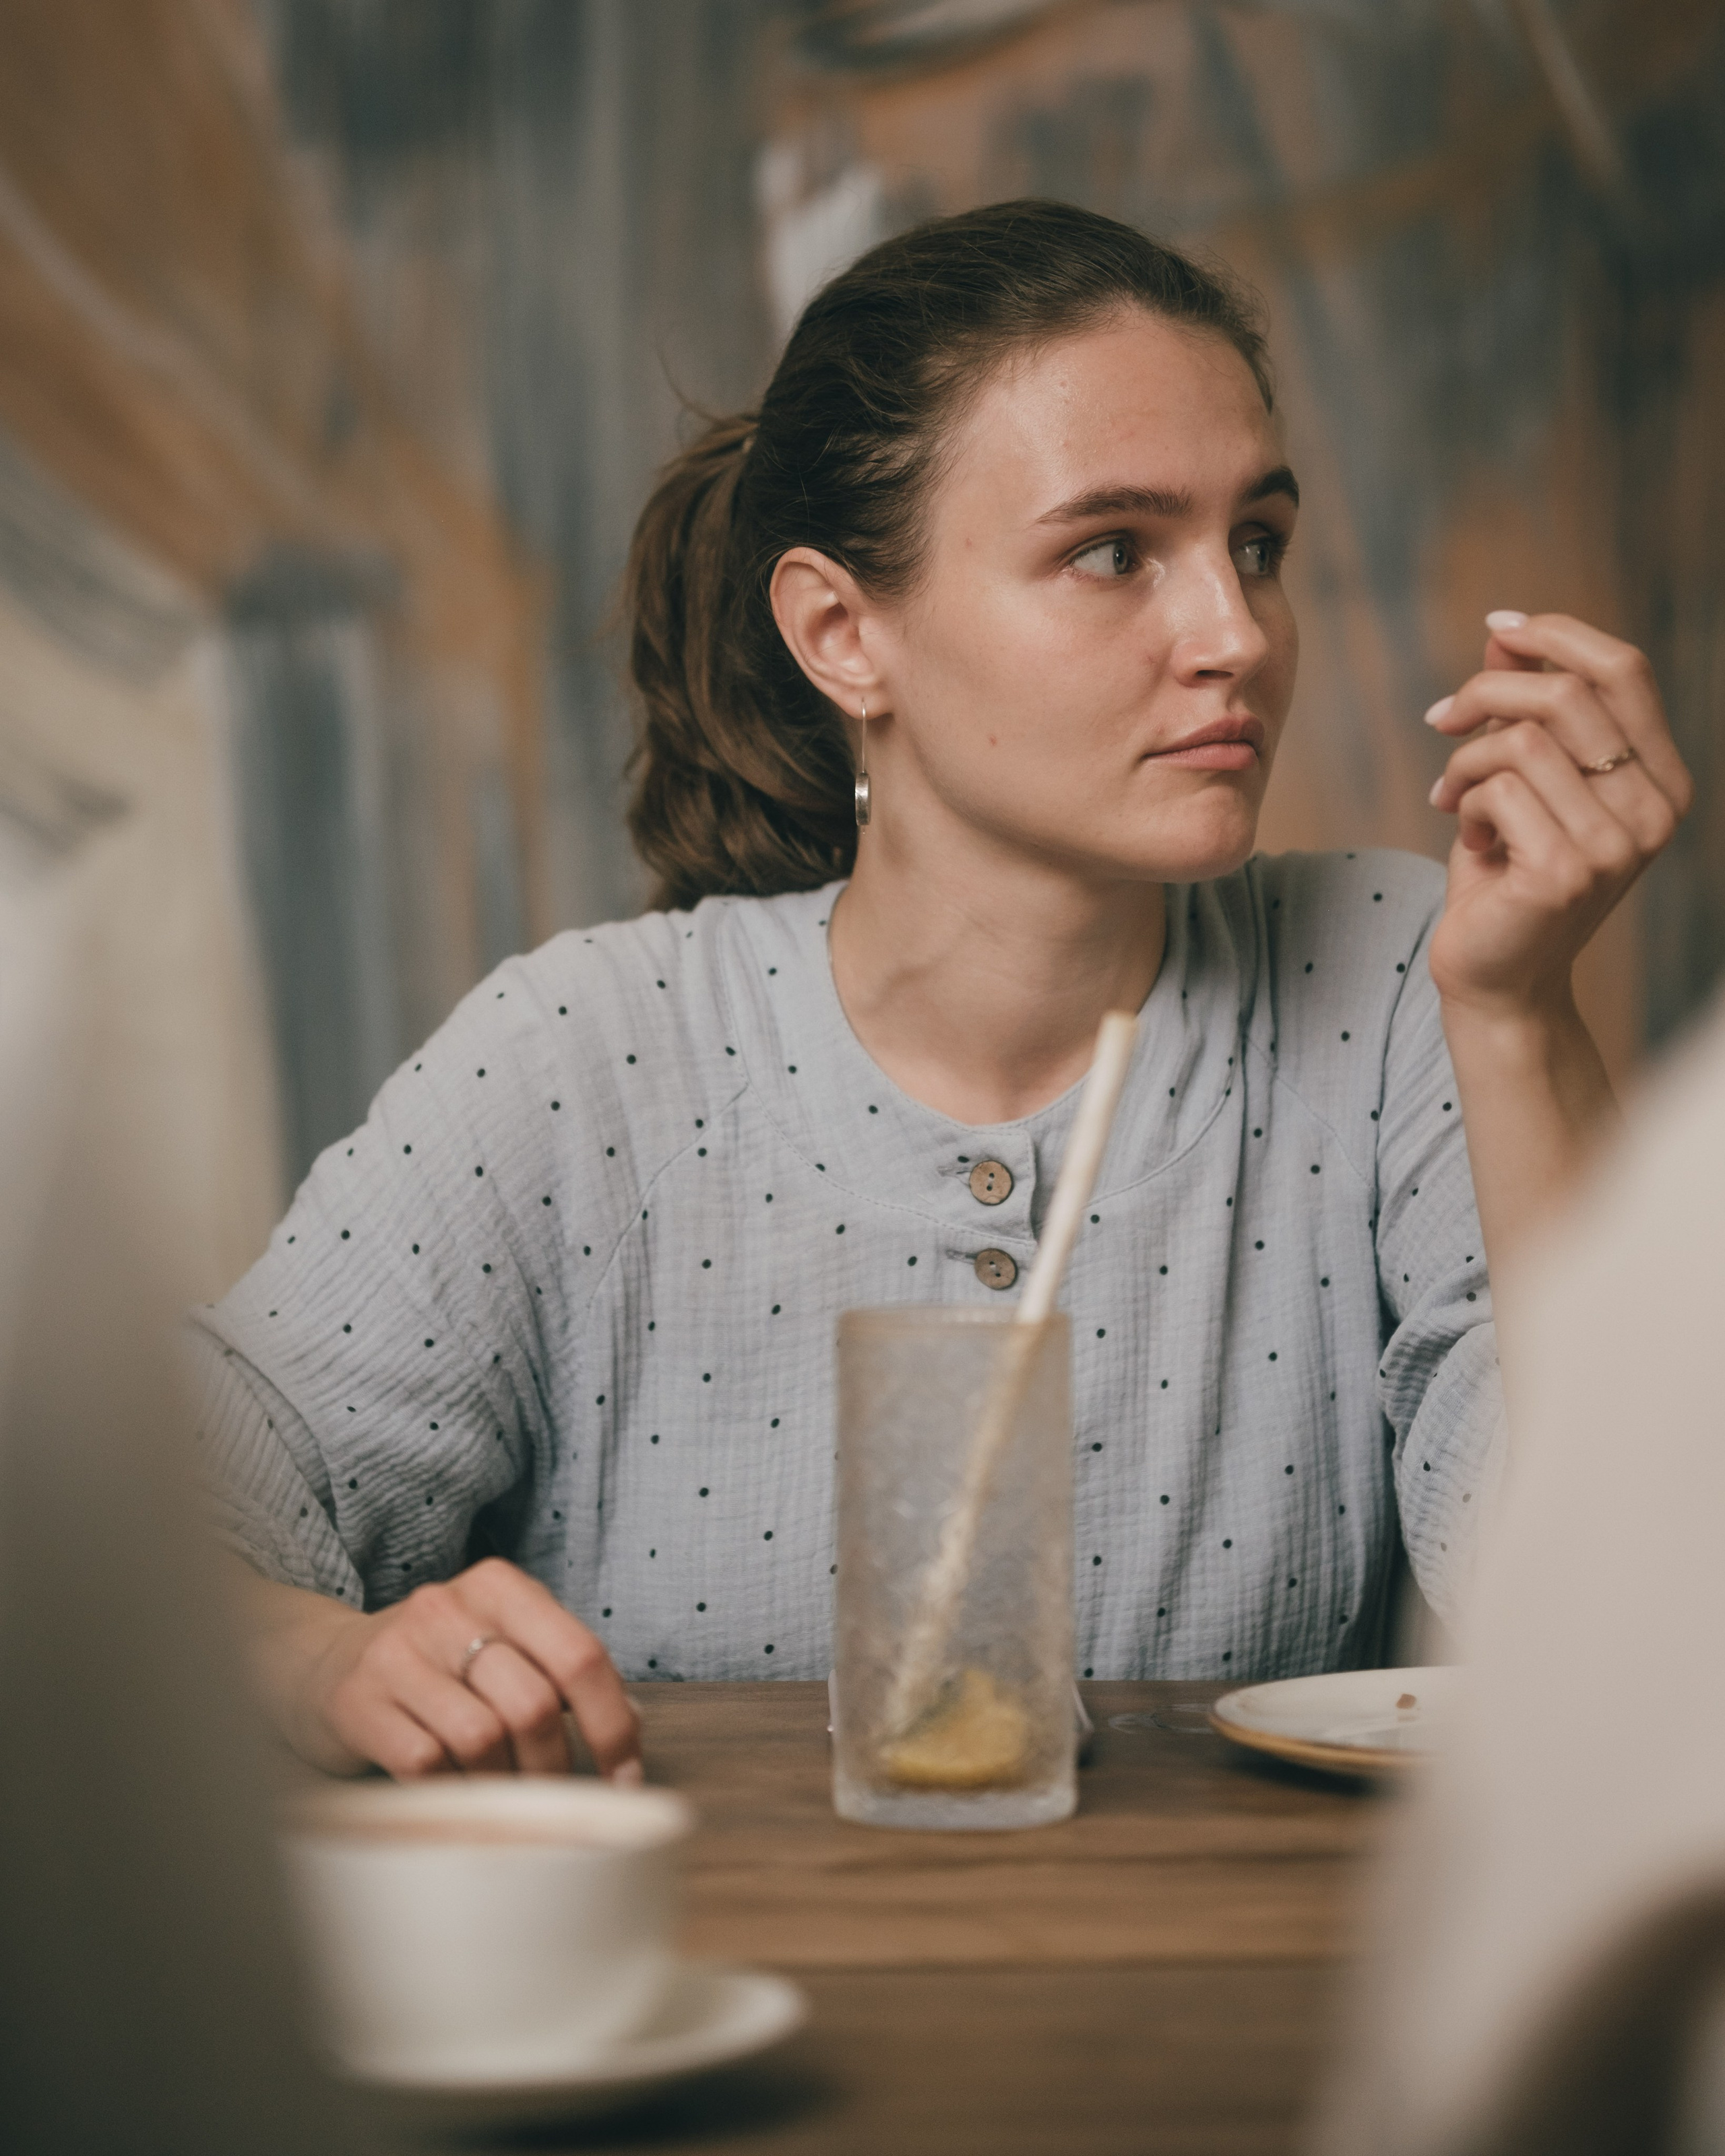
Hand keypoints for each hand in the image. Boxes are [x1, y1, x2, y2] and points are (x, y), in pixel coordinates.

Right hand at [258, 1559, 640, 1780]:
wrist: (319, 1666)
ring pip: (482, 1739)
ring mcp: (397, 1654)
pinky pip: (425, 1763)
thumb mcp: (499, 1645)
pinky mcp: (356, 1702)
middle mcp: (447, 1608)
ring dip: (502, 1785)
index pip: (580, 1655)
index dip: (613, 1725)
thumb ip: (559, 1672)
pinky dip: (450, 1790)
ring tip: (500, 1793)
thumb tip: (632, 1724)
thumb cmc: (435, 1665)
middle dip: (554, 1766)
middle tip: (553, 1796)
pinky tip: (452, 1790)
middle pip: (534, 1704)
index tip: (624, 1777)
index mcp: (499, 1586)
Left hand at [1424, 612, 1690, 1021]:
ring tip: (1455, 796)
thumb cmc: (1507, 876)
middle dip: (1487, 692)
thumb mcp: (1522, 779)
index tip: (1497, 626)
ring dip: (1467, 760)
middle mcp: (1655, 810)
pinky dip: (1465, 802)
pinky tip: (1470, 837)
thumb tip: (1505, 630)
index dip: (1557, 633)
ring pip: (1522, 740)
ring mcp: (1617, 844)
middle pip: (1568, 692)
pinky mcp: (1567, 871)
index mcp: (1661, 780)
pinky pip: (1498, 790)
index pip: (1624, 670)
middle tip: (1441, 720)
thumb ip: (1524, 710)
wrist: (1497, 979)